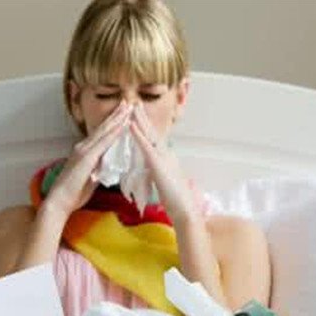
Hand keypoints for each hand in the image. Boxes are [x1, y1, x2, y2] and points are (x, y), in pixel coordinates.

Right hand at [44, 99, 131, 218]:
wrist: (60, 201)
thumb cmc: (74, 193)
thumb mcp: (91, 177)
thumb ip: (100, 168)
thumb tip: (109, 166)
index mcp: (84, 151)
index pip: (101, 134)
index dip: (112, 122)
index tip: (122, 113)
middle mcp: (83, 147)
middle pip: (103, 128)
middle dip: (116, 114)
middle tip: (127, 102)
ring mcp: (84, 150)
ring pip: (104, 131)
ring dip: (117, 119)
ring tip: (128, 108)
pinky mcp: (87, 157)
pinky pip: (104, 142)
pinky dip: (115, 132)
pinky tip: (123, 125)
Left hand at [128, 102, 199, 222]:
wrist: (185, 211)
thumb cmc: (176, 202)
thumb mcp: (165, 184)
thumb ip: (159, 175)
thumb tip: (155, 172)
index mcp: (167, 159)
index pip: (155, 141)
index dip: (147, 129)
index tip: (140, 118)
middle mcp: (167, 155)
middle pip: (153, 133)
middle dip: (143, 119)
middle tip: (135, 105)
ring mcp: (163, 158)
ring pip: (150, 135)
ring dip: (140, 121)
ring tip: (131, 108)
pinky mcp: (158, 165)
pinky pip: (146, 146)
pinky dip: (137, 134)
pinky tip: (130, 125)